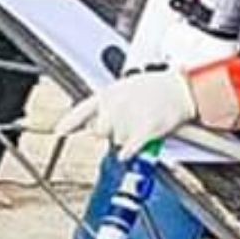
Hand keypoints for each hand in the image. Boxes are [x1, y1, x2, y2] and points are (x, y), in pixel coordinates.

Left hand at [55, 71, 197, 156]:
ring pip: (116, 142)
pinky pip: (129, 149)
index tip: (59, 131)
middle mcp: (113, 105)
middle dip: (110, 132)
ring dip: (126, 139)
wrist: (180, 88)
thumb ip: (107, 104)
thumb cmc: (156, 87)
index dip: (69, 122)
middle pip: (98, 132)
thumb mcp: (125, 87)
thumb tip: (95, 122)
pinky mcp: (142, 129)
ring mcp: (127, 118)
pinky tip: (136, 146)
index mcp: (108, 93)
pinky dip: (131, 151)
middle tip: (126, 124)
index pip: (82, 110)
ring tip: (140, 124)